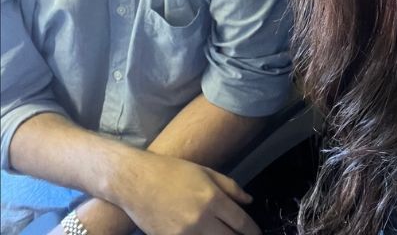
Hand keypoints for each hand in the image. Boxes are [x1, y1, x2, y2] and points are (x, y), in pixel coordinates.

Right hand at [111, 151, 259, 234]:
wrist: (134, 180)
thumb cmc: (172, 171)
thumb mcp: (206, 172)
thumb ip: (231, 188)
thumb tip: (249, 201)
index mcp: (212, 199)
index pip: (241, 222)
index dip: (252, 231)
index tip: (257, 233)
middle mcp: (200, 219)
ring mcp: (183, 233)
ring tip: (225, 234)